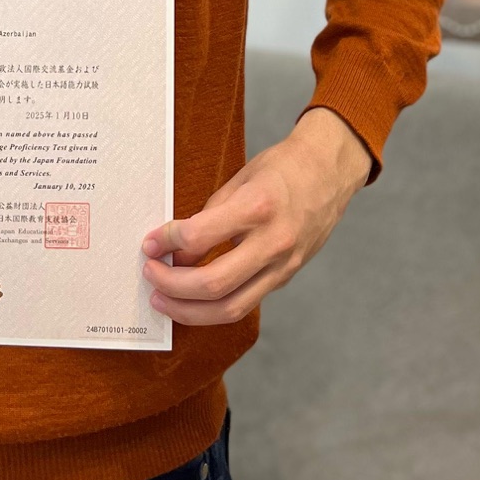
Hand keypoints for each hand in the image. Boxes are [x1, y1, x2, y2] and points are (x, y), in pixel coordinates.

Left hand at [140, 108, 371, 326]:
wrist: (330, 172)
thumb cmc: (283, 168)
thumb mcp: (241, 179)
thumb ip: (211, 215)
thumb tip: (179, 248)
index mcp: (257, 207)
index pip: (199, 236)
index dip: (166, 242)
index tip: (149, 243)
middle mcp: (272, 242)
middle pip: (213, 284)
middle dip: (172, 286)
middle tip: (150, 274)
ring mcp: (282, 266)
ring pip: (230, 308)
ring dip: (189, 311)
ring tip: (163, 300)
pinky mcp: (285, 278)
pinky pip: (245, 302)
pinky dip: (214, 306)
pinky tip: (193, 299)